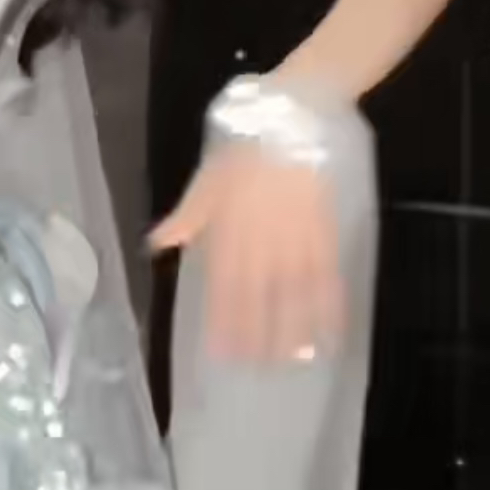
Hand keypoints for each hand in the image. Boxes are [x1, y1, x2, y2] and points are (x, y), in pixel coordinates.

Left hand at [147, 148, 343, 362]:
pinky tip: (332, 330)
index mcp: (228, 233)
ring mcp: (294, 239)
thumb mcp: (206, 181)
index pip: (223, 288)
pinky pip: (327, 274)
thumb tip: (157, 243)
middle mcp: (260, 243)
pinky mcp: (323, 231)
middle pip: (257, 298)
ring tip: (294, 360)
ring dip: (294, 328)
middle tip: (256, 369)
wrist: (290, 120)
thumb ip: (185, 217)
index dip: (223, 321)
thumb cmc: (244, 151)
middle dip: (256, 335)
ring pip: (293, 293)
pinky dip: (331, 304)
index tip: (221, 352)